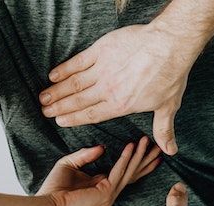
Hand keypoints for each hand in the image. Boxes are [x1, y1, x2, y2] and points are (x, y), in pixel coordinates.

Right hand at [39, 24, 199, 155]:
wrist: (168, 46)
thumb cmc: (170, 76)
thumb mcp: (168, 106)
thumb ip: (163, 130)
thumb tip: (170, 150)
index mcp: (120, 105)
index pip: (92, 115)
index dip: (73, 119)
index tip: (60, 121)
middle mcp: (107, 89)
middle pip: (78, 101)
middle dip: (59, 107)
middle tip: (45, 111)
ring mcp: (102, 69)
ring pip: (74, 83)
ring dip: (57, 91)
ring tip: (43, 97)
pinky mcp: (101, 51)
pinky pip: (78, 62)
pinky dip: (64, 69)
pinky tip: (53, 75)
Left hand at [39, 136, 160, 205]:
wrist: (48, 203)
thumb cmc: (55, 186)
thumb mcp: (70, 163)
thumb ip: (86, 155)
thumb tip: (102, 147)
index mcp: (102, 186)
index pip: (125, 172)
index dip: (137, 160)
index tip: (147, 147)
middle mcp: (109, 192)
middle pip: (133, 173)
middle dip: (146, 159)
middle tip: (159, 145)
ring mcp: (109, 194)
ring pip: (129, 171)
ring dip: (139, 155)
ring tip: (147, 141)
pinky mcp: (105, 193)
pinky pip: (118, 172)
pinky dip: (125, 158)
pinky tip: (131, 146)